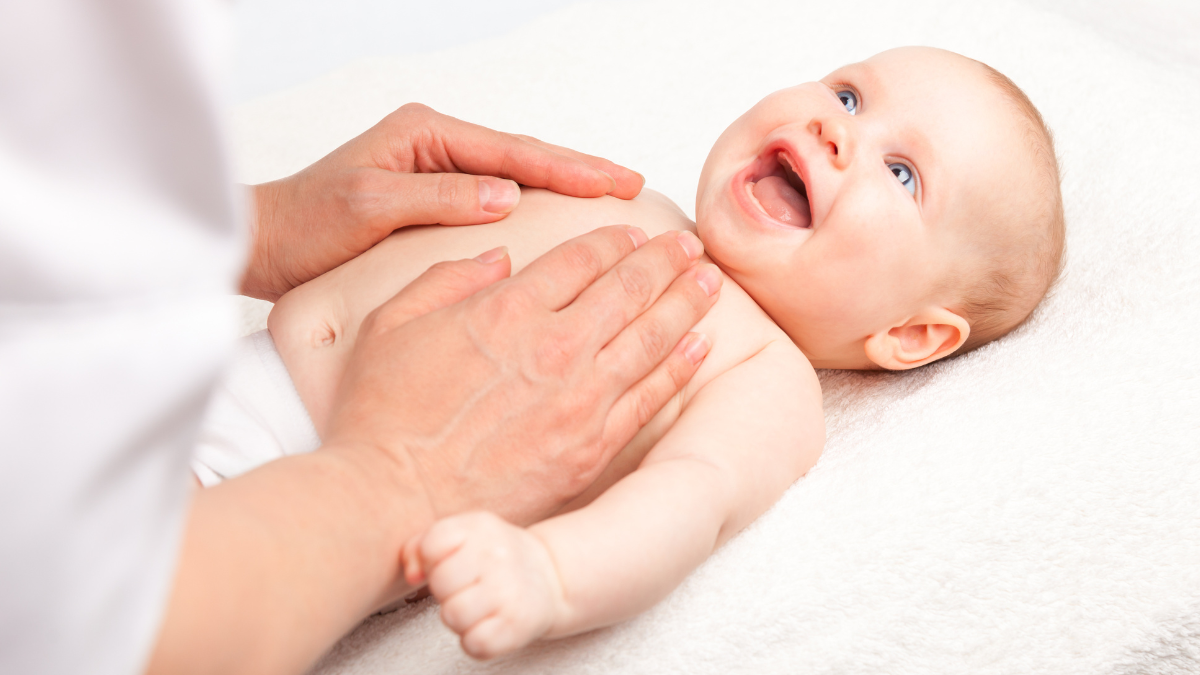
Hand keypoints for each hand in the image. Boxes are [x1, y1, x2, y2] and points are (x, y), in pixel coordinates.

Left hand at [241, 102, 644, 299]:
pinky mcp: (431, 196)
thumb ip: (441, 199)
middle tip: (630, 183)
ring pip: (512, 173)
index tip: (616, 180)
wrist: (267, 244)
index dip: (570, 168)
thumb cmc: (308, 225)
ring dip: (559, 185)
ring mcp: (434, 169)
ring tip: (608, 195)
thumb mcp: (372, 208)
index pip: (513, 151)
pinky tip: (556, 218)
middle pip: (522, 155)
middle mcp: (434, 144)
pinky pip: (493, 195)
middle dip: (578, 170)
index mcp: (425, 134)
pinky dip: (530, 202)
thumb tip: (507, 195)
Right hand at [323, 225, 720, 524]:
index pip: (579, 259)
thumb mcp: (390, 324)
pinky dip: (679, 368)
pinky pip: (650, 397)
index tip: (633, 233)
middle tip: (689, 247)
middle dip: (664, 261)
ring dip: (685, 303)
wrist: (389, 502)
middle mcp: (553, 347)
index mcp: (505, 310)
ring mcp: (579, 399)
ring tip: (709, 282)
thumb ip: (446, 280)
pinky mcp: (591, 447)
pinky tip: (698, 346)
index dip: (613, 240)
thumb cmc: (380, 417)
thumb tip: (498, 259)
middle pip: (628, 289)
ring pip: (650, 337)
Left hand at [403, 512, 561, 659]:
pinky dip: (475, 640)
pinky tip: (488, 624)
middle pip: (440, 583)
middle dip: (445, 590)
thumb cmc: (491, 558)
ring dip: (458, 617)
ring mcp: (510, 591)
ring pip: (453, 615)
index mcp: (479, 526)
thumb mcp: (459, 536)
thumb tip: (412, 575)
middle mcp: (497, 555)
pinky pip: (474, 644)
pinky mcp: (518, 625)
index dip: (432, 561)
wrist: (550, 576)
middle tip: (465, 587)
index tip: (450, 561)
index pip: (432, 545)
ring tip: (476, 607)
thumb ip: (420, 547)